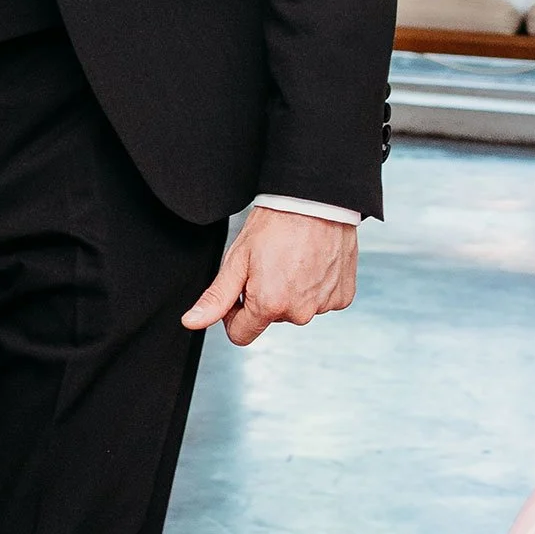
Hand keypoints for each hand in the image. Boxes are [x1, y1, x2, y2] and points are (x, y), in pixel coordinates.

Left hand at [182, 208, 357, 346]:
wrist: (315, 200)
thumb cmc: (275, 224)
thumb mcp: (238, 258)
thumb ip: (216, 297)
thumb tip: (192, 322)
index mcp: (270, 306)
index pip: (240, 334)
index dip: (233, 312)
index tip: (239, 289)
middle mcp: (300, 313)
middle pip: (270, 318)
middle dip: (265, 296)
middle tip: (269, 262)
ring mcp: (324, 306)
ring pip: (296, 308)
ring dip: (291, 290)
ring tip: (291, 257)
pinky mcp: (342, 297)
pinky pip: (321, 300)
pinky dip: (314, 285)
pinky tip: (312, 261)